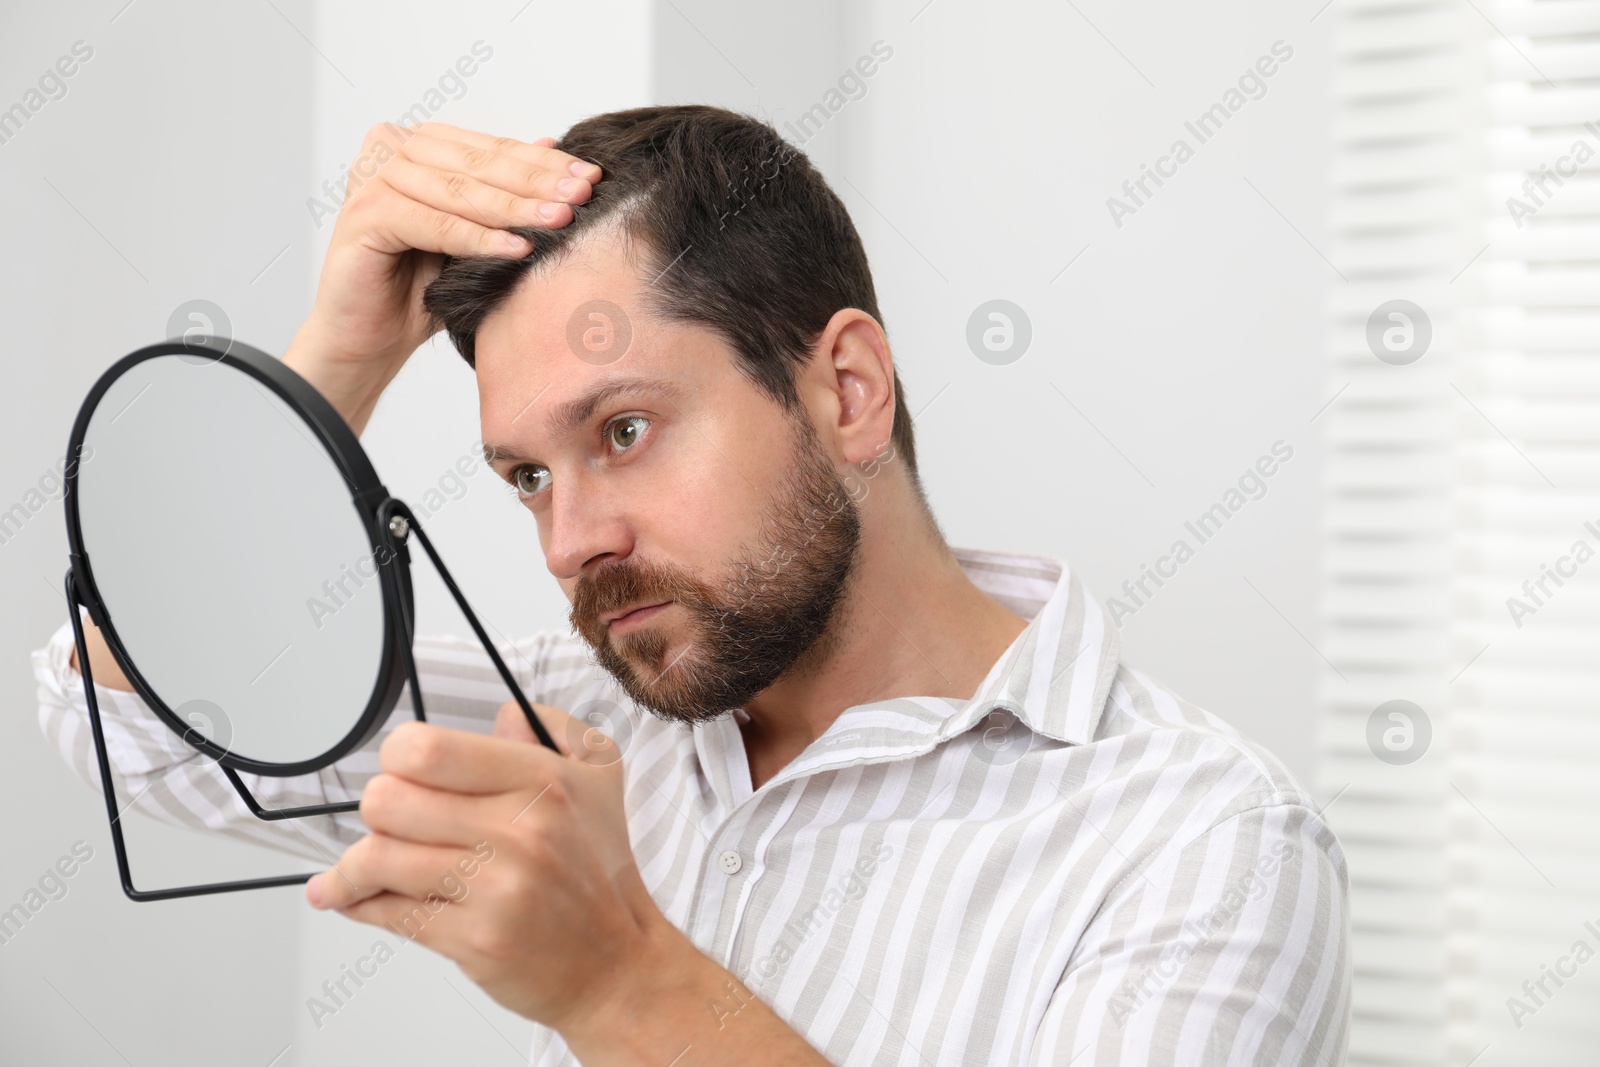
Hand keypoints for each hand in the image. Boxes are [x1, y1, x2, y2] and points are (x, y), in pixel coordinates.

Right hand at [286, 122, 602, 433]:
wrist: (372, 337)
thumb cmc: (423, 284)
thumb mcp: (476, 231)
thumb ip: (503, 187)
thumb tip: (554, 142)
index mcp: (419, 143)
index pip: (493, 149)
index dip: (544, 163)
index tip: (592, 176)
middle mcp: (390, 149)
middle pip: (478, 165)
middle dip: (536, 182)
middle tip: (582, 195)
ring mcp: (371, 177)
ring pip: (458, 191)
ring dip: (513, 209)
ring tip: (558, 222)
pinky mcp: (363, 214)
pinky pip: (432, 224)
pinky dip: (476, 237)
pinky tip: (516, 248)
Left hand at [307, 699, 664, 1032]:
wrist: (617, 964)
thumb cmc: (599, 872)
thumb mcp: (600, 776)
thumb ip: (550, 727)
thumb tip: (497, 719)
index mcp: (543, 780)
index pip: (426, 750)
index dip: (398, 756)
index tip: (403, 771)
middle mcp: (520, 831)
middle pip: (387, 800)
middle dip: (377, 811)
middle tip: (392, 822)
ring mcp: (496, 889)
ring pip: (376, 858)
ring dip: (355, 866)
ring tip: (361, 868)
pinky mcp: (475, 939)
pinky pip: (387, 913)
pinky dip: (361, 905)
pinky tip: (361, 900)